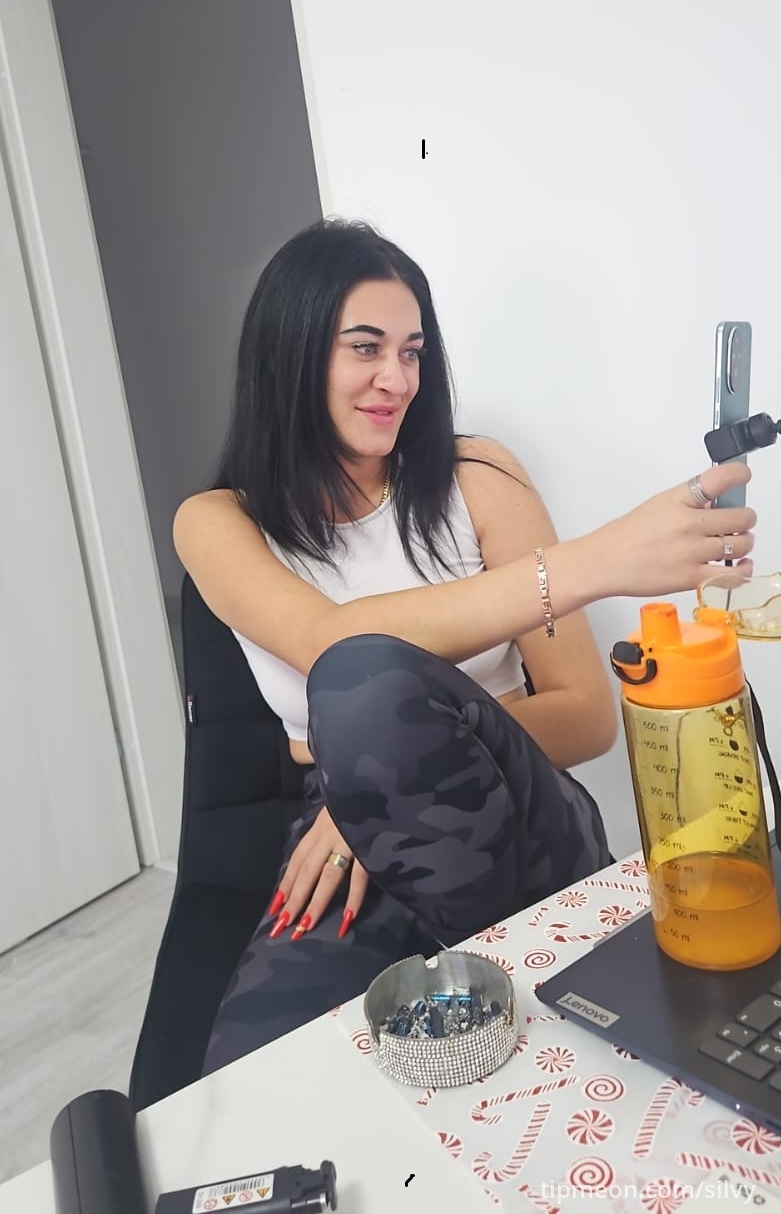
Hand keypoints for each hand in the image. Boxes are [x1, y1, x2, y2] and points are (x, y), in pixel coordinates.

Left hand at [269, 807, 368, 939]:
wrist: (380, 777)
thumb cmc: (358, 794)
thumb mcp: (336, 802)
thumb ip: (321, 810)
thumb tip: (300, 800)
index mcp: (321, 827)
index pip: (298, 859)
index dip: (286, 883)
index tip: (275, 907)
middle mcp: (330, 834)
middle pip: (307, 871)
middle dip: (294, 899)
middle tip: (281, 926)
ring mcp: (349, 839)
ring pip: (328, 875)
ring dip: (316, 903)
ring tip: (305, 927)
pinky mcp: (369, 844)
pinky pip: (360, 875)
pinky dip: (354, 897)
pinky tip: (347, 918)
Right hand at [588, 461, 755, 598]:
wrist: (602, 563)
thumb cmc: (625, 537)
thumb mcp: (657, 506)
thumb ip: (689, 503)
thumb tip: (717, 503)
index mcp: (677, 500)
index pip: (719, 478)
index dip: (739, 475)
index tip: (743, 477)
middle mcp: (687, 523)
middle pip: (741, 516)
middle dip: (745, 519)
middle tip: (740, 522)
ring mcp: (690, 551)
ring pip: (741, 545)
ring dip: (744, 543)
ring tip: (737, 544)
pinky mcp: (690, 577)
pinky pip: (732, 575)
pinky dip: (743, 571)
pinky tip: (741, 565)